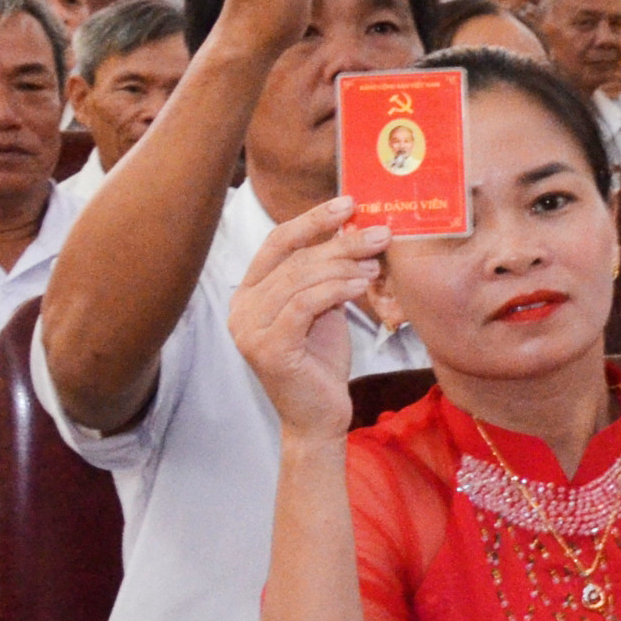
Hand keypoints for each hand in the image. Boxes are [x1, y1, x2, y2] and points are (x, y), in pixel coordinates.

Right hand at [227, 194, 388, 444]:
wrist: (318, 417)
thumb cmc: (321, 362)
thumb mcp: (323, 308)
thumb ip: (326, 274)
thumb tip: (353, 230)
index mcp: (249, 292)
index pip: (278, 242)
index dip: (312, 219)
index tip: (348, 203)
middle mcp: (241, 307)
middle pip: (294, 258)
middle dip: (340, 242)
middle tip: (379, 233)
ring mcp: (249, 328)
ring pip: (300, 279)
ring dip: (343, 265)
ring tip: (375, 263)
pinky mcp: (268, 348)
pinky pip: (304, 305)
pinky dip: (335, 290)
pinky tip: (361, 284)